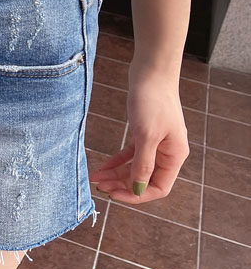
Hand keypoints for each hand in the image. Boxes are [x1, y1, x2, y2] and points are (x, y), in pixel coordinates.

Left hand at [89, 65, 189, 202]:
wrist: (150, 73)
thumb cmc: (152, 101)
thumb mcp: (146, 136)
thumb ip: (142, 164)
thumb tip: (138, 190)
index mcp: (174, 156)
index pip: (158, 188)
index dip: (136, 195)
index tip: (114, 194)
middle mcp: (168, 153)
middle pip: (144, 180)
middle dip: (122, 185)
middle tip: (99, 187)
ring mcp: (156, 143)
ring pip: (135, 168)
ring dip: (116, 175)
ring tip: (95, 178)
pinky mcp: (144, 134)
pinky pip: (131, 155)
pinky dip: (117, 161)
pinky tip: (102, 166)